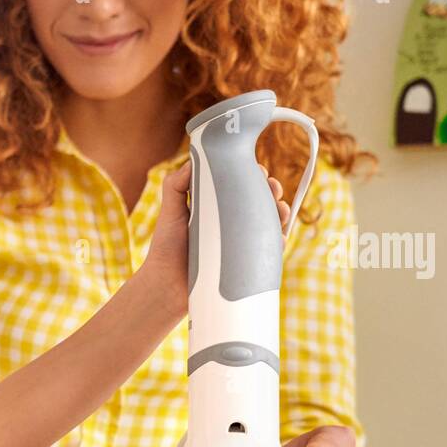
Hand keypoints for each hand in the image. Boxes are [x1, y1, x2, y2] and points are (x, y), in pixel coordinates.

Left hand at [139, 161, 290, 317]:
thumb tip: (194, 159)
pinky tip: (280, 237)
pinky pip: (268, 250)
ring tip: (280, 209)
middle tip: (272, 188)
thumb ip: (176, 185)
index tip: (258, 170)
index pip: (239, 185)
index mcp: (215, 206)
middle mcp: (229, 223)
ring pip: (268, 223)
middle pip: (259, 201)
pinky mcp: (244, 263)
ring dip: (280, 212)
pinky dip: (278, 242)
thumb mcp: (170, 211)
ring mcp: (238, 243)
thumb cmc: (166, 248)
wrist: (167, 286)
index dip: (252, 175)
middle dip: (271, 191)